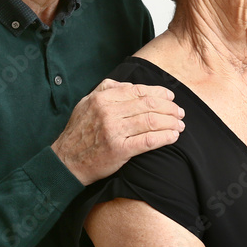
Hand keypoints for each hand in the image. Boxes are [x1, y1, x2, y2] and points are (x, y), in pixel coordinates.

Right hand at [52, 79, 184, 184]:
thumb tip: (130, 85)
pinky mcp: (120, 150)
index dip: (159, 93)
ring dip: (171, 122)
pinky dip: (164, 137)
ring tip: (180, 124)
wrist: (67, 161)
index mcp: (103, 98)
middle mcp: (109, 112)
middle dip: (169, 107)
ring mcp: (114, 131)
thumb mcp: (86, 103)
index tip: (170, 97)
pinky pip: (148, 140)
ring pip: (151, 121)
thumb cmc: (79, 132)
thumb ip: (107, 90)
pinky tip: (173, 136)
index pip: (139, 91)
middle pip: (149, 105)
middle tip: (180, 112)